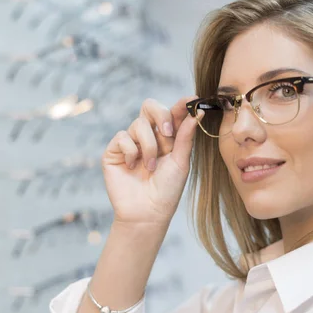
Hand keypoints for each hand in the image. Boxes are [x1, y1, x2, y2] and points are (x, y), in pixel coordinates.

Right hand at [102, 96, 203, 224]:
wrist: (147, 213)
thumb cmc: (167, 190)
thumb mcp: (181, 162)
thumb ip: (186, 137)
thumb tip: (198, 113)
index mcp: (167, 137)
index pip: (172, 113)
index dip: (181, 104)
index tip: (193, 99)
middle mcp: (148, 136)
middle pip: (150, 106)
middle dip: (161, 115)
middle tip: (168, 133)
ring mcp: (130, 142)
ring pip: (138, 124)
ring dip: (149, 146)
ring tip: (151, 167)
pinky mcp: (114, 151)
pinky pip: (122, 137)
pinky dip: (131, 151)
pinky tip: (133, 167)